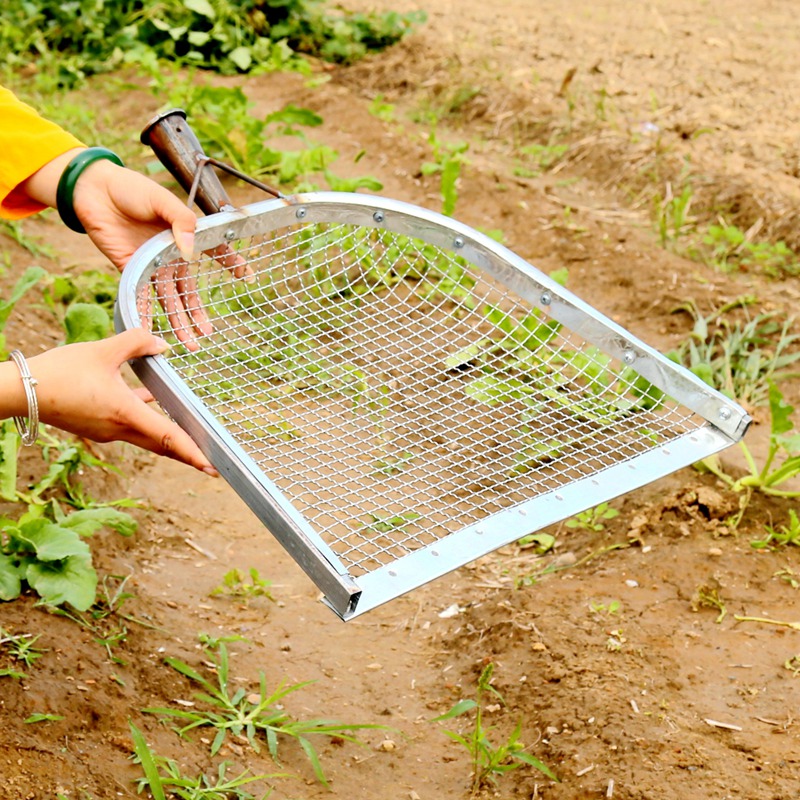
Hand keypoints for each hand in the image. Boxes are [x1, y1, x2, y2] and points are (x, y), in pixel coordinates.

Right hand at [27, 329, 217, 474]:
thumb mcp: (101, 351)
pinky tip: (151, 397)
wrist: (19, 391)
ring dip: (168, 436)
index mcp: (125, 413)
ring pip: (147, 436)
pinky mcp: (97, 426)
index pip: (167, 437)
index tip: (210, 467)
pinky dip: (146, 418)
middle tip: (211, 464)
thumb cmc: (59, 372)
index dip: (192, 452)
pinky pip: (130, 425)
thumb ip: (136, 342)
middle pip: (162, 445)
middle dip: (188, 454)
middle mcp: (119, 429)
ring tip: (190, 432)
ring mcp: (107, 431)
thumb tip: (163, 343)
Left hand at [75, 159, 251, 349]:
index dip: (234, 265)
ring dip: (178, 322)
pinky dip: (146, 314)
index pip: (216, 254)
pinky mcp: (130, 270)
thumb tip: (189, 250)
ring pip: (168, 300)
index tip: (250, 278)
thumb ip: (181, 221)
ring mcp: (151, 266)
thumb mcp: (162, 200)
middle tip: (208, 333)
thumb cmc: (131, 189)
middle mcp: (171, 256)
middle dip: (199, 314)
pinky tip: (151, 331)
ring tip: (188, 343)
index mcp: (185, 237)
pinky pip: (140, 296)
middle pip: (189, 291)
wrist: (94, 189)